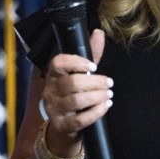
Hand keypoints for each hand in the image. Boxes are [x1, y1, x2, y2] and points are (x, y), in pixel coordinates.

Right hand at [41, 29, 112, 154]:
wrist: (65, 125)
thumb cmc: (74, 94)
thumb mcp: (80, 73)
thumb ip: (91, 54)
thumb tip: (98, 33)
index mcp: (54, 74)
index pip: (58, 63)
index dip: (77, 62)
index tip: (94, 66)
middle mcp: (50, 91)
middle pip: (73, 83)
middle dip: (96, 82)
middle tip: (109, 83)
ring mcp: (54, 109)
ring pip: (77, 101)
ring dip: (97, 97)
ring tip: (108, 95)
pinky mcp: (61, 125)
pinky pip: (81, 119)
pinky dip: (96, 112)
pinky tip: (105, 106)